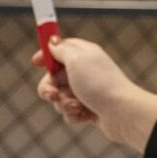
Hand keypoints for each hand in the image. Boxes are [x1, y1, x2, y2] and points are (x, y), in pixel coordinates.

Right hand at [34, 36, 156, 154]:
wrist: (122, 113)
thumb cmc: (100, 84)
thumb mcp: (77, 59)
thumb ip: (62, 50)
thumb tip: (53, 42)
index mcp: (83, 55)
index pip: (59, 50)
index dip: (46, 55)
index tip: (35, 62)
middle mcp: (85, 72)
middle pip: (54, 78)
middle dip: (49, 88)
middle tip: (53, 94)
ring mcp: (86, 92)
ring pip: (60, 98)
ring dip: (63, 104)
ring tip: (77, 106)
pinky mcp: (89, 110)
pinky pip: (70, 113)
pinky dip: (74, 115)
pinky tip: (85, 116)